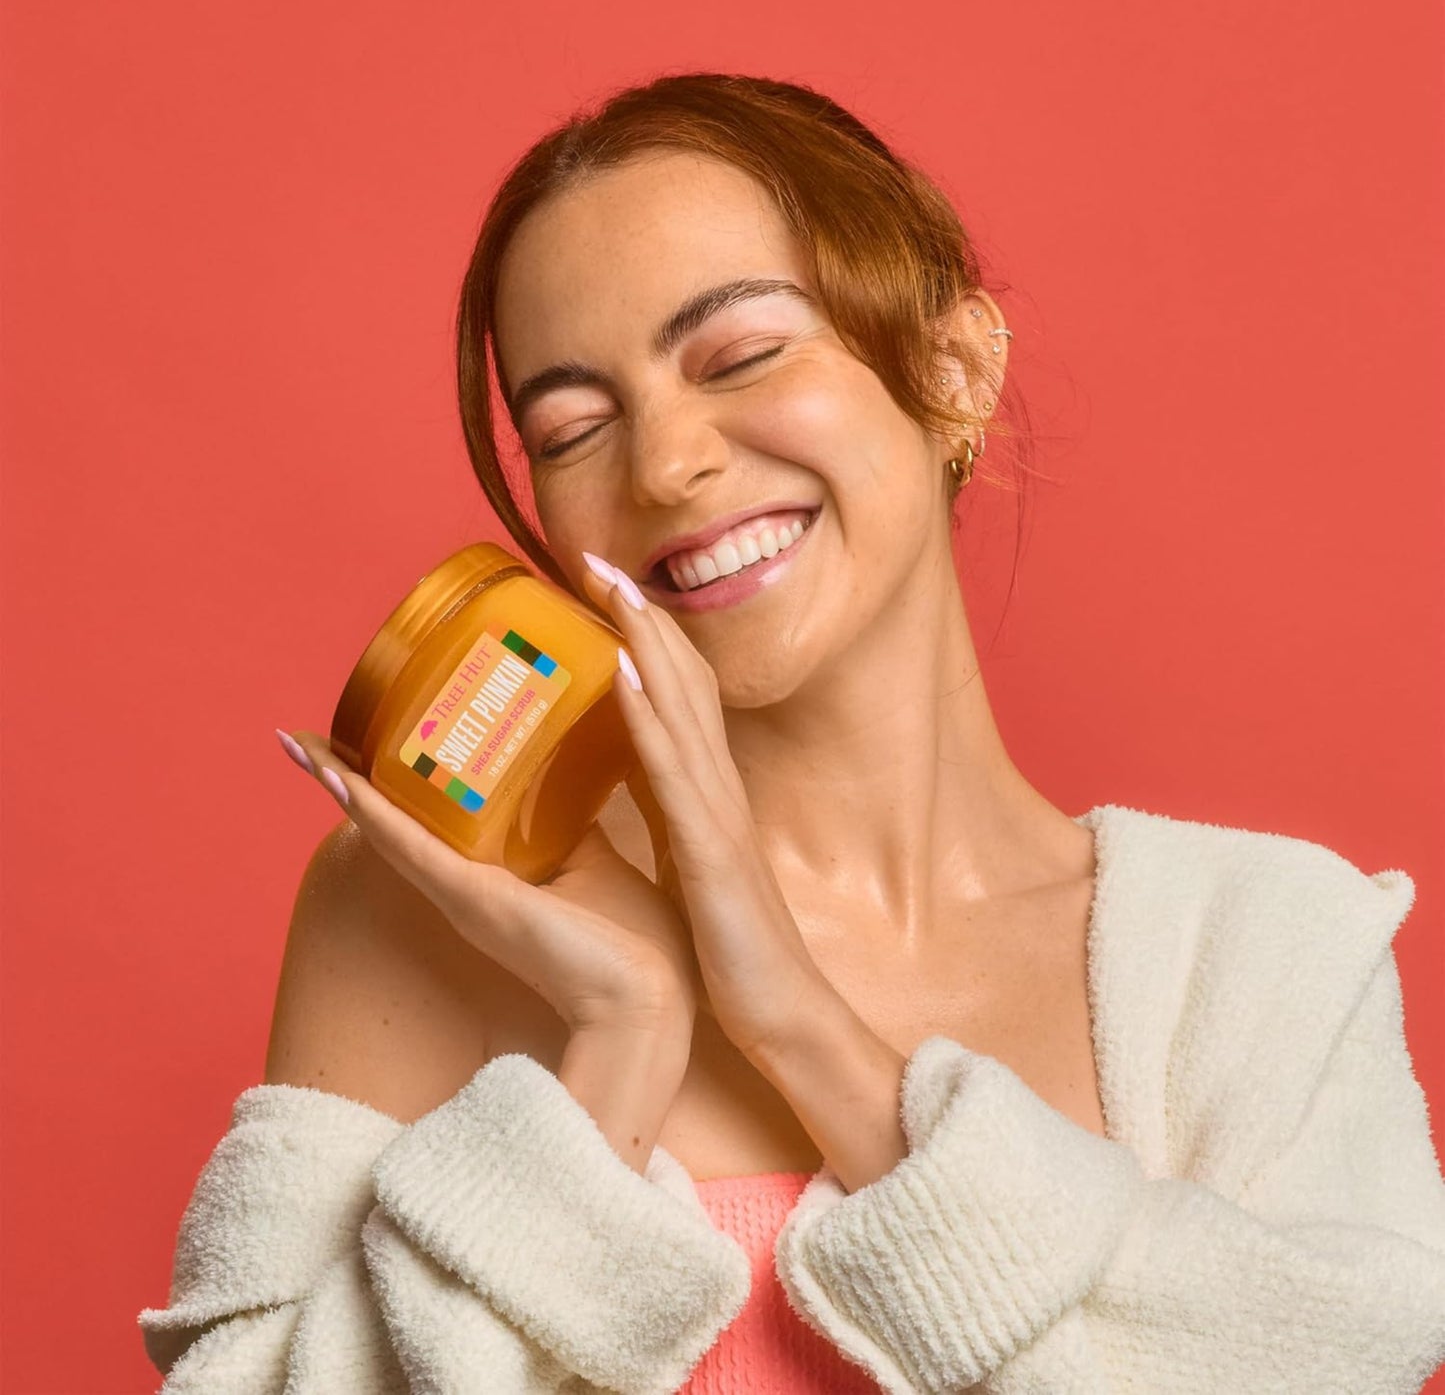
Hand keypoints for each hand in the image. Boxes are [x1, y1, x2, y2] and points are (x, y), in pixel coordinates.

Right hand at [275, 728, 699, 1041]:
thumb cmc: (632, 942)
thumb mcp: (598, 865)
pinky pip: (403, 843)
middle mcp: (466, 884)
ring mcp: (459, 891)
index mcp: (498, 874)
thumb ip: (574, 828)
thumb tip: (575, 780)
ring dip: (343, 783)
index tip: (369, 740)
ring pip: (387, 827)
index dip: (402, 781)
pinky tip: (329, 772)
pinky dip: (367, 807)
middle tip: (311, 736)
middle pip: (400, 821)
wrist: (642, 1000)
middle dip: (356, 779)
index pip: (437, 816)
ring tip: (299, 741)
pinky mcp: (465, 898)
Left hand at [578, 554, 829, 1065]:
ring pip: (682, 707)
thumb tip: (613, 782)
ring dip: (647, 641)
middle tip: (595, 558)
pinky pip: (673, 770)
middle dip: (642, 615)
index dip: (645, 638)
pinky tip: (623, 673)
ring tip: (608, 586)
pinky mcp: (711, 850)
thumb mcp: (688, 863)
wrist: (781, 1010)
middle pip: (683, 680)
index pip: (677, 695)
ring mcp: (718, 813)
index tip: (602, 592)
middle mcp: (716, 786)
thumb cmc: (731, 945)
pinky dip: (649, 715)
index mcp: (705, 792)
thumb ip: (662, 816)